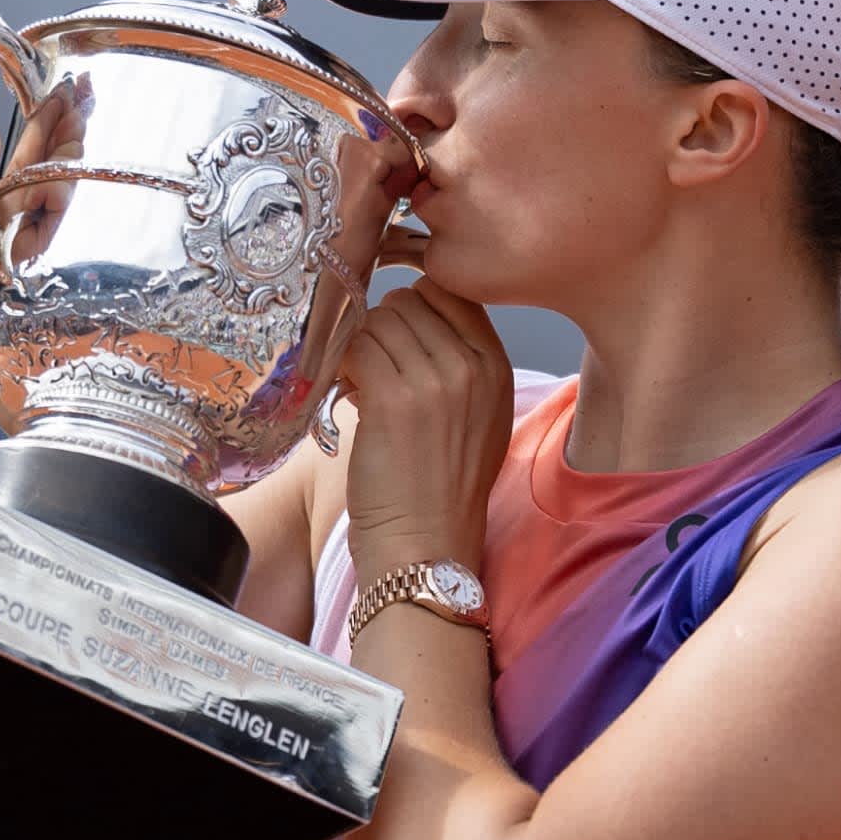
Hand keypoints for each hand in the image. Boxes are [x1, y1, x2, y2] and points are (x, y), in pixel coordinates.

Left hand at [339, 277, 513, 577]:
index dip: (415, 305)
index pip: (453, 292)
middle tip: (374, 368)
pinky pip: (356, 348)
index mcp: (496, 367)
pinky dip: (344, 366)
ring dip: (360, 347)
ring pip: (379, 321)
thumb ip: (457, 363)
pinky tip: (349, 397)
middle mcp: (472, 367)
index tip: (397, 333)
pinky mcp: (394, 397)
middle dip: (384, 328)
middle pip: (411, 300)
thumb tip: (405, 316)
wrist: (425, 547)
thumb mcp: (475, 418)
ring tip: (362, 387)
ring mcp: (435, 380)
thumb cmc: (440, 491)